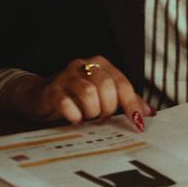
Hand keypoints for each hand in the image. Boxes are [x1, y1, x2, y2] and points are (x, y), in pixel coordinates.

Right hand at [4, 56, 148, 126]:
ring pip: (88, 93)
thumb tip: (149, 113)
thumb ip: (125, 101)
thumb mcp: (102, 94)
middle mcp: (84, 65)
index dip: (132, 104)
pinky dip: (75, 115)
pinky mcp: (51, 90)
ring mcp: (66, 76)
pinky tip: (76, 119)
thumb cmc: (75, 96)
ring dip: (92, 111)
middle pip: (107, 86)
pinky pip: (66, 103)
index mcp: (101, 64)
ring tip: (89, 117)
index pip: (123, 83)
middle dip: (108, 108)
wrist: (38, 95)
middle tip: (103, 118)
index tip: (138, 122)